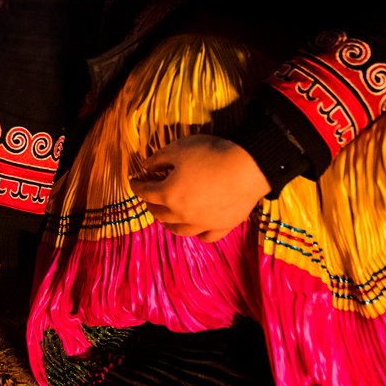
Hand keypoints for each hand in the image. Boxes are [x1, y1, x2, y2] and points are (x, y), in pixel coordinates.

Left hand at [130, 134, 268, 242]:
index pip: (146, 192)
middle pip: (160, 214)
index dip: (138, 185)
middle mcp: (182, 214)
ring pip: (179, 230)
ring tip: (166, 217)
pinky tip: (195, 228)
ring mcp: (203, 224)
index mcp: (168, 195)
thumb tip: (146, 165)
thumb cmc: (211, 155)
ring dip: (168, 223)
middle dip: (151, 205)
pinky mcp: (222, 227)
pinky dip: (197, 233)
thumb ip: (159, 158)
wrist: (250, 168)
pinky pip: (205, 237)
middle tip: (150, 198)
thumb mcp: (179, 149)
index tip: (135, 181)